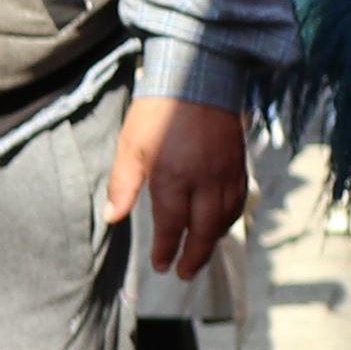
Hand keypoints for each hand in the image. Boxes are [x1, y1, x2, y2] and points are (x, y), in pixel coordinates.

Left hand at [100, 93, 250, 281]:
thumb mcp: (130, 147)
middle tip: (183, 273)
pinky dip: (230, 219)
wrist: (198, 76)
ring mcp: (226, 173)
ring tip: (201, 254)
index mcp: (174, 177)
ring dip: (213, 241)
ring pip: (225, 218)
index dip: (166, 248)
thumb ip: (123, 185)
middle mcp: (205, 181)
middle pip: (204, 230)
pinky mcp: (238, 163)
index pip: (172, 225)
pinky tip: (221, 223)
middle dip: (194, 255)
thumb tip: (112, 218)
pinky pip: (238, 200)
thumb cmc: (157, 111)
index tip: (160, 265)